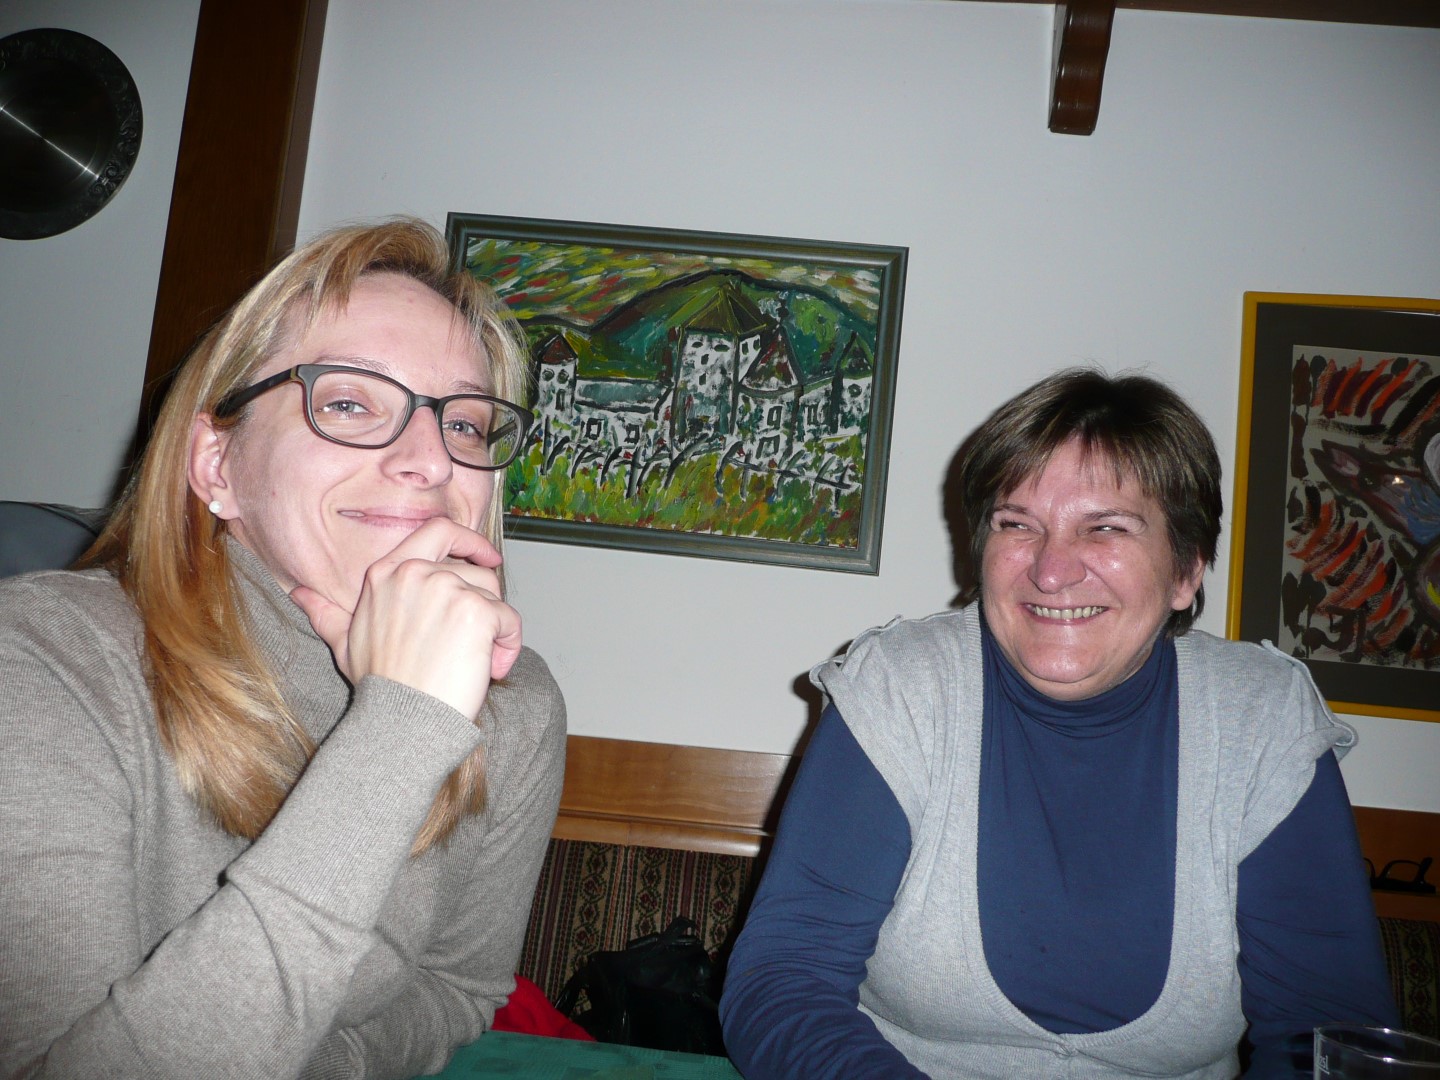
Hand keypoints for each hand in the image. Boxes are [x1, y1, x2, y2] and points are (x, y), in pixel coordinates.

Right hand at [290, 519, 521, 719]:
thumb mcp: (343, 643)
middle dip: (486, 602)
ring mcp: (448, 589)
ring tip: (480, 662)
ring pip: (495, 596)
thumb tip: (299, 593)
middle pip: (476, 572)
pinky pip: (510, 620)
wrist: (400, 721)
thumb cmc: (379, 685)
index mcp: (388, 572)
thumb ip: (327, 613)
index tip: (486, 558)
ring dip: (497, 630)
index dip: (468, 540)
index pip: (437, 531)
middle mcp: (417, 573)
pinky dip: (510, 645)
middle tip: (483, 636)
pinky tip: (492, 669)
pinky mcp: (477, 612)